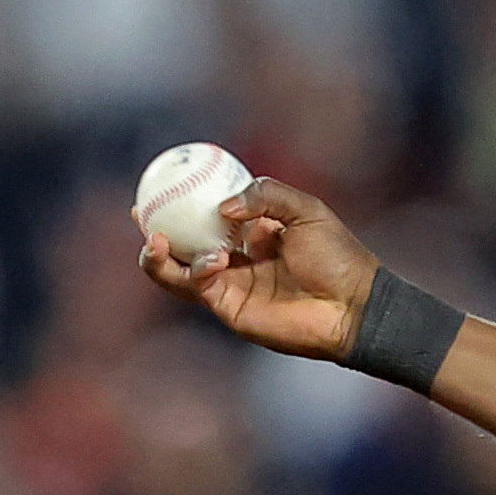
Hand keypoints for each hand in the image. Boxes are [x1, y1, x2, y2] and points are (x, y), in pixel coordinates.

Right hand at [142, 178, 376, 365]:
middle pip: (182, 244)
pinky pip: (198, 288)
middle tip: (141, 213)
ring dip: (159, 257)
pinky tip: (213, 261)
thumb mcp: (305, 209)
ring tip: (157, 240)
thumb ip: (265, 195)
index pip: (207, 215)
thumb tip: (223, 206)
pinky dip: (195, 271)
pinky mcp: (230, 309)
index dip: (180, 202)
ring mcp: (231, 285)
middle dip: (154, 230)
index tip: (158, 185)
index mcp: (252, 232)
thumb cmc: (339, 257)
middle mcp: (236, 259)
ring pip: (179, 272)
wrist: (354, 306)